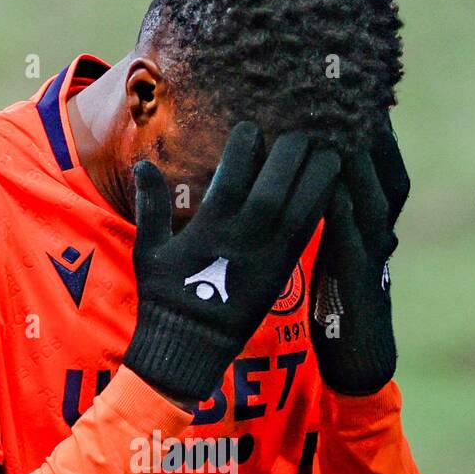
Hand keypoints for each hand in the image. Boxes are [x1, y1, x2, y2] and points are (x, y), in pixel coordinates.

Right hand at [124, 122, 339, 403]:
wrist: (189, 347)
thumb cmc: (165, 296)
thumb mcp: (149, 250)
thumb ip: (150, 205)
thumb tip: (142, 163)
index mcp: (209, 229)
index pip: (233, 174)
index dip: (246, 144)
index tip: (251, 126)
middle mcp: (242, 239)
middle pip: (275, 186)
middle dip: (289, 153)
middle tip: (300, 129)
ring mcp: (267, 256)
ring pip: (300, 208)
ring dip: (317, 176)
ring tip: (330, 149)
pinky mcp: (283, 271)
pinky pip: (308, 232)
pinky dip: (321, 206)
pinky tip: (332, 184)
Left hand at [310, 117, 409, 395]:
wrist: (356, 352)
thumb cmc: (336, 290)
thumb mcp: (329, 236)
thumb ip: (320, 198)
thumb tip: (296, 160)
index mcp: (374, 214)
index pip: (379, 158)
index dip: (369, 124)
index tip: (348, 87)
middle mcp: (381, 228)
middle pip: (386, 169)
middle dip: (371, 134)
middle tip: (352, 94)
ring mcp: (374, 255)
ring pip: (375, 200)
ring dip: (360, 167)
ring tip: (341, 131)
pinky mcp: (359, 283)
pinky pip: (355, 244)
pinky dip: (345, 217)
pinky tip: (332, 193)